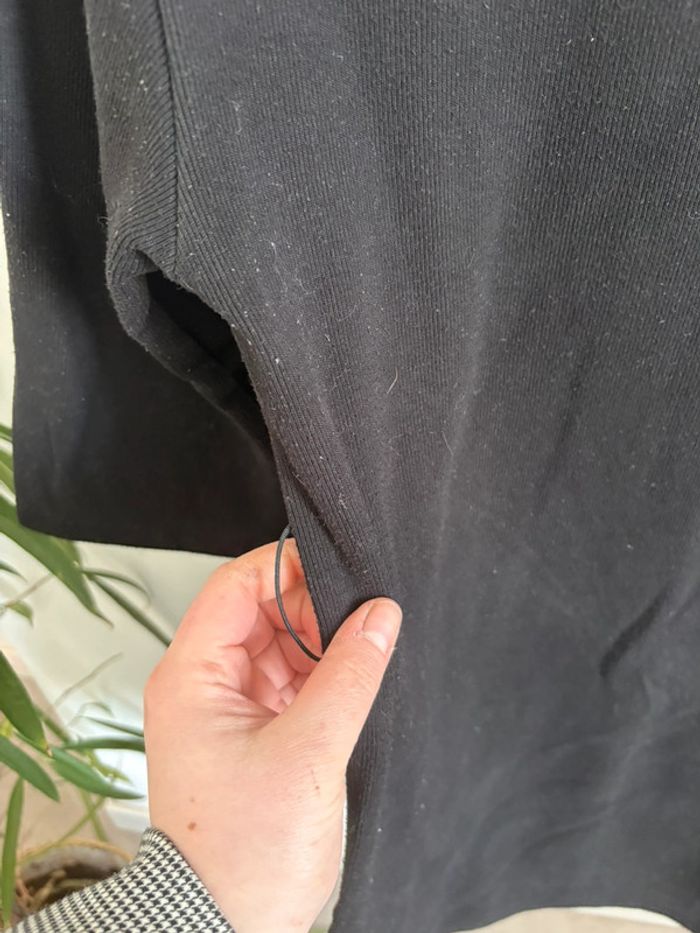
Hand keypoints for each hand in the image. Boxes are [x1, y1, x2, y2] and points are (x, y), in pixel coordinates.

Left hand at [144, 537, 401, 932]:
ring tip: (364, 653)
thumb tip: (381, 614)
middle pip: (260, 613)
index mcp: (192, 676)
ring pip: (278, 647)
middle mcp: (203, 685)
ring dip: (320, 645)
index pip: (235, 587)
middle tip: (364, 619)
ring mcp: (228, 709)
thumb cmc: (245, 851)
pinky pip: (288, 683)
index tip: (340, 565)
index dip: (286, 567)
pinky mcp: (252, 733)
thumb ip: (349, 674)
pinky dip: (320, 677)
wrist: (226, 927)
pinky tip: (354, 680)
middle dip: (313, 610)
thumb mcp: (309, 751)